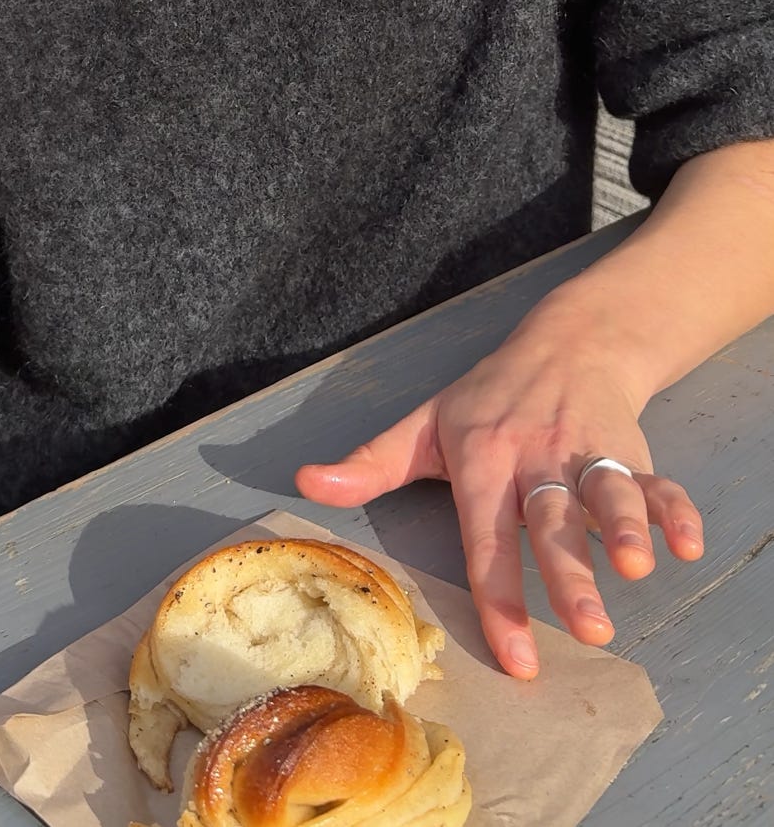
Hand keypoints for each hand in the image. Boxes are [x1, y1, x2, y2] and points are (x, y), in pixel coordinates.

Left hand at [295, 319, 704, 677]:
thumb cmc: (490, 396)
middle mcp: (537, 456)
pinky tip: (688, 542)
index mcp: (484, 458)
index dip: (501, 596)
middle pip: (551, 519)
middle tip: (587, 627)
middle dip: (570, 572)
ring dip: (624, 527)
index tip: (515, 656)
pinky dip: (676, 509)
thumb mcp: (426, 423)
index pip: (488, 537)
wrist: (568, 340)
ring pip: (607, 491)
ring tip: (637, 569)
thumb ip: (372, 462)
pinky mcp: (631, 448)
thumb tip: (307, 483)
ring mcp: (587, 450)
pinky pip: (657, 480)